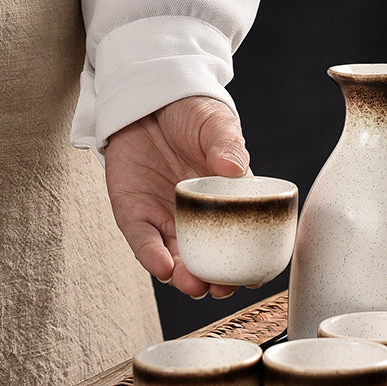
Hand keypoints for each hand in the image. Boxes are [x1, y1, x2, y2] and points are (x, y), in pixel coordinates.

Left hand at [104, 96, 249, 298]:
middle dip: (215, 280)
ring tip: (195, 284)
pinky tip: (163, 266)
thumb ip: (227, 145)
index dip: (246, 262)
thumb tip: (234, 169)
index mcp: (225, 199)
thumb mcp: (216, 124)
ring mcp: (164, 215)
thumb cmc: (190, 112)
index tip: (253, 278)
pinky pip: (142, 239)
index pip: (239, 238)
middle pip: (206, 257)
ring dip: (184, 276)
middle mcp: (196, 215)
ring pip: (175, 257)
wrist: (149, 97)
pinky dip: (151, 255)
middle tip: (223, 288)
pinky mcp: (133, 211)